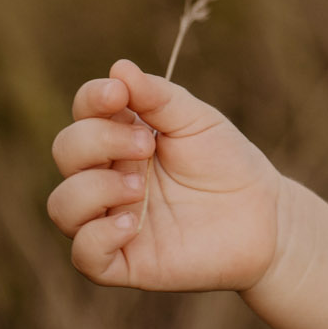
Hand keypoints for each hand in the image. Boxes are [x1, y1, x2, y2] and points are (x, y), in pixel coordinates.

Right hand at [47, 58, 282, 291]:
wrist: (265, 216)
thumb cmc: (227, 163)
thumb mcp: (198, 122)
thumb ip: (159, 97)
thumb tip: (118, 68)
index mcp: (121, 139)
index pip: (84, 114)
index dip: (91, 99)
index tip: (119, 94)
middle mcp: (106, 178)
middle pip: (66, 151)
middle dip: (98, 141)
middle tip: (147, 145)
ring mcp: (109, 220)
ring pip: (62, 205)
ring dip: (94, 189)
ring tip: (140, 187)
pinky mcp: (123, 261)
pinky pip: (83, 254)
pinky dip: (98, 236)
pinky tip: (133, 223)